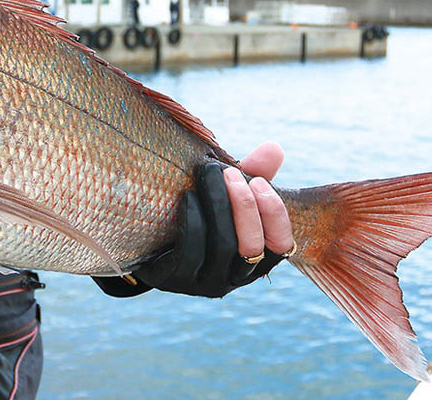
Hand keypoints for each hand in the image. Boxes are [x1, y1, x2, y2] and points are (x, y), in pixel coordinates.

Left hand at [94, 142, 294, 297]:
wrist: (150, 241)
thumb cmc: (201, 213)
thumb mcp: (229, 196)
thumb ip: (253, 175)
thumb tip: (275, 148)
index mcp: (257, 260)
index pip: (282, 246)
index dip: (274, 214)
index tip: (259, 182)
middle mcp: (235, 278)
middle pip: (251, 245)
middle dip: (244, 204)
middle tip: (229, 172)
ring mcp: (205, 283)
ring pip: (222, 246)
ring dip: (218, 205)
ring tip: (208, 173)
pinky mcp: (174, 280)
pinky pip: (189, 253)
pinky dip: (193, 221)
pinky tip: (188, 197)